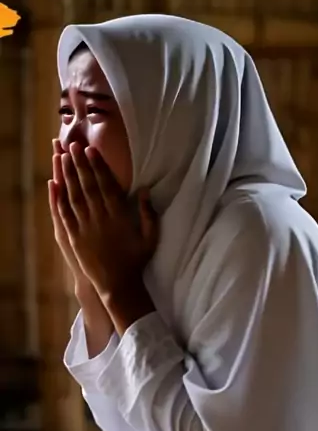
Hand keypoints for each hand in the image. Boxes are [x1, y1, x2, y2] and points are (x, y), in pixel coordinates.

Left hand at [55, 142, 157, 302]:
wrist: (118, 285)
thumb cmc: (136, 260)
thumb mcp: (151, 237)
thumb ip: (149, 213)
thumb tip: (145, 190)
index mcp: (119, 216)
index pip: (107, 185)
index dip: (98, 166)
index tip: (92, 150)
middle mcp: (100, 219)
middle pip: (88, 186)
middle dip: (80, 164)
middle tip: (73, 145)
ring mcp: (85, 228)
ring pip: (74, 196)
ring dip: (68, 175)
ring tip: (62, 157)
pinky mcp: (74, 238)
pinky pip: (64, 214)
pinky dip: (57, 198)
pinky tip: (53, 184)